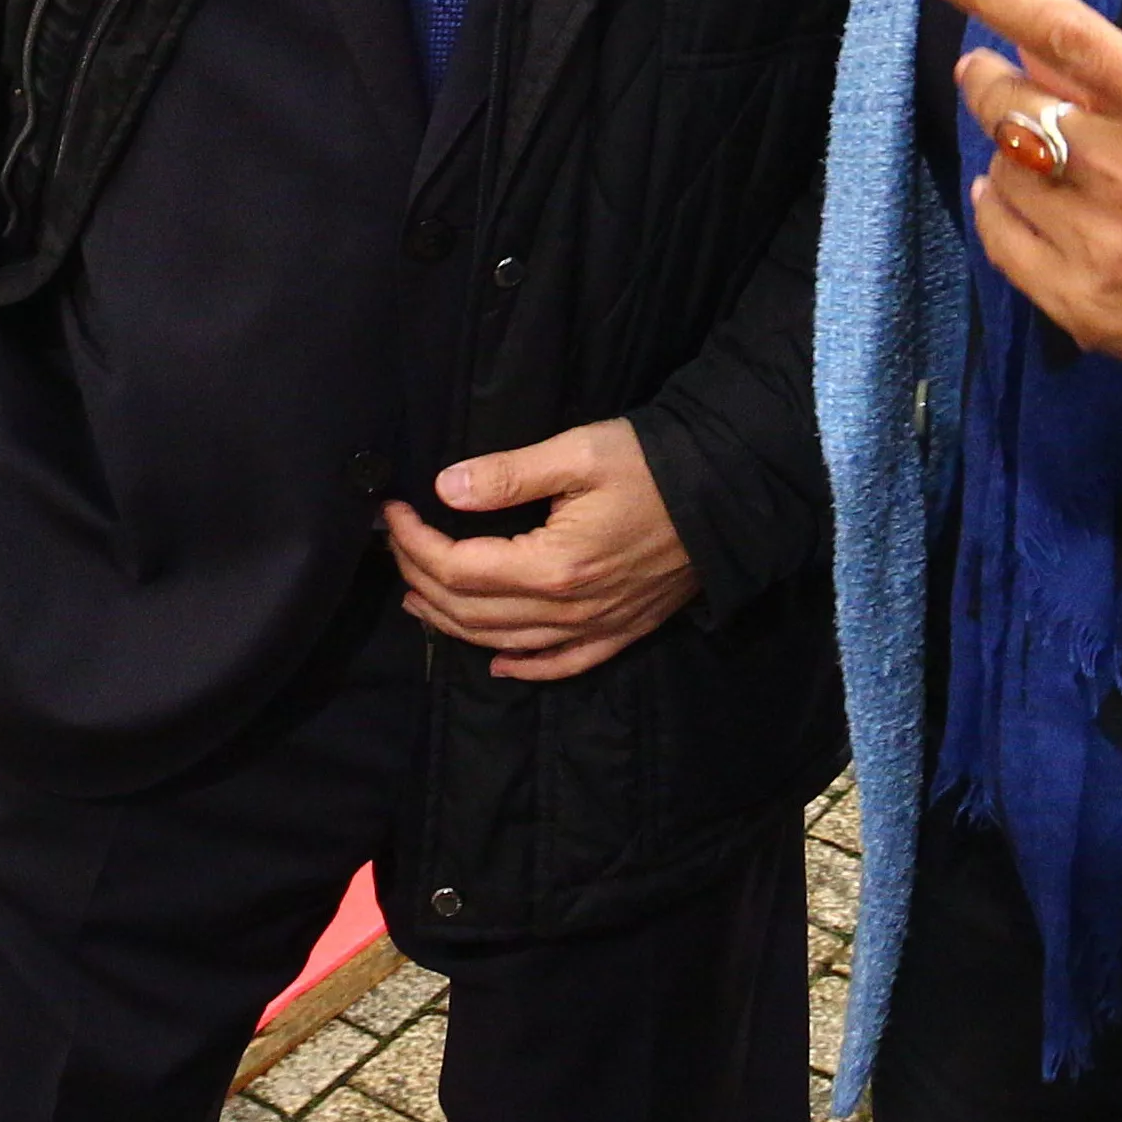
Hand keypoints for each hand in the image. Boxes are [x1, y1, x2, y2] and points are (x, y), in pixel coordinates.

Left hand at [383, 417, 700, 682]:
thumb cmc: (652, 464)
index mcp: (553, 566)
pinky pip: (563, 664)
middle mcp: (569, 610)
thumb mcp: (578, 453)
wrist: (729, 492)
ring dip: (455, 625)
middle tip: (397, 548)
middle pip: (472, 612)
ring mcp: (596, 627)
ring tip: (419, 598)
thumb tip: (445, 487)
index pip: (458, 568)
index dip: (415, 544)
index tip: (392, 512)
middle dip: (422, 580)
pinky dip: (525, 669)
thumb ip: (509, 475)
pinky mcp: (621, 631)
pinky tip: (498, 665)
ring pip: (506, 643)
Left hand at [908, 0, 1121, 416]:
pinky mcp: (1078, 303)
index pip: (1064, 30)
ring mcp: (1100, 243)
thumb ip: (1121, 80)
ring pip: (999, 168)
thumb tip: (1028, 40)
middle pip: (1008, 106)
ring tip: (1055, 164)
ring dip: (1011, 155)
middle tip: (995, 79)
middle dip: (991, 83)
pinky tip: (1029, 201)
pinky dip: (1000, 206)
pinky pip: (996, 233)